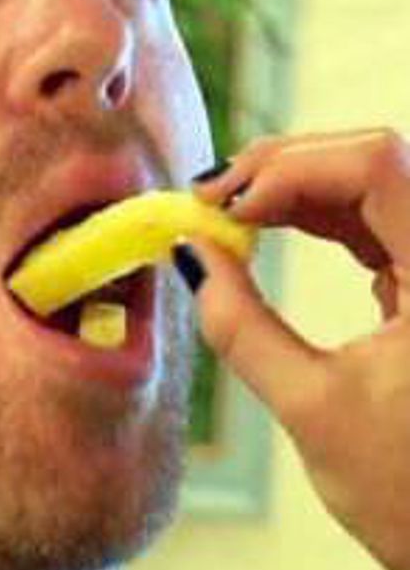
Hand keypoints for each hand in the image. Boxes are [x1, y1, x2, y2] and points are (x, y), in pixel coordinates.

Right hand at [190, 129, 409, 569]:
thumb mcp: (312, 411)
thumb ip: (241, 327)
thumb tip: (190, 255)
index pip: (378, 165)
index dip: (294, 168)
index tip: (229, 209)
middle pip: (368, 158)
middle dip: (281, 166)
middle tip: (210, 198)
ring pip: (364, 180)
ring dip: (289, 184)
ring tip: (226, 211)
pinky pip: (367, 217)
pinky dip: (308, 213)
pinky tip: (264, 225)